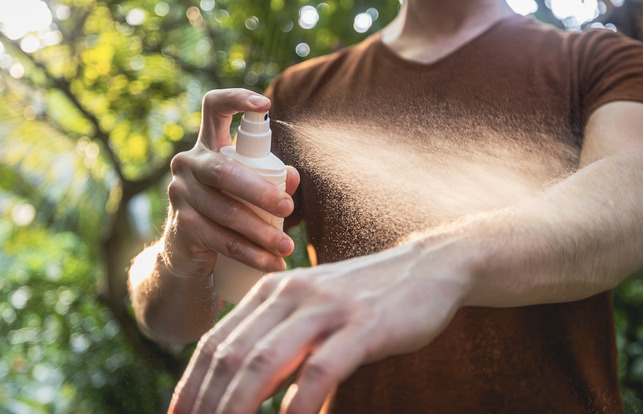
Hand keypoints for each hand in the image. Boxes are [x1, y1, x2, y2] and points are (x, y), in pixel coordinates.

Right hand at [163, 88, 299, 277]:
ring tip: (287, 248)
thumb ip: (274, 178)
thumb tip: (294, 177)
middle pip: (225, 172)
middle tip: (289, 210)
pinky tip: (271, 264)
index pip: (213, 107)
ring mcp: (180, 194)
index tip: (265, 104)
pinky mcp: (181, 226)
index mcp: (208, 145)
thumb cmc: (228, 208)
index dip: (236, 99)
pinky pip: (220, 241)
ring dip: (261, 234)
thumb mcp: (250, 190)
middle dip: (260, 192)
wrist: (188, 251)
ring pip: (226, 213)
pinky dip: (250, 255)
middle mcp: (189, 163)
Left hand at [168, 240, 470, 413]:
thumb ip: (279, 338)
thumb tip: (244, 386)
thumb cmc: (367, 297)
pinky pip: (321, 369)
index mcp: (274, 289)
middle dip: (207, 405)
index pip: (215, 343)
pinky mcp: (364, 325)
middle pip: (231, 356)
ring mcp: (328, 308)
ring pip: (264, 362)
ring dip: (237, 408)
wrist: (429, 266)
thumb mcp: (313, 310)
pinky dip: (299, 404)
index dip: (190, 387)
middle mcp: (292, 293)